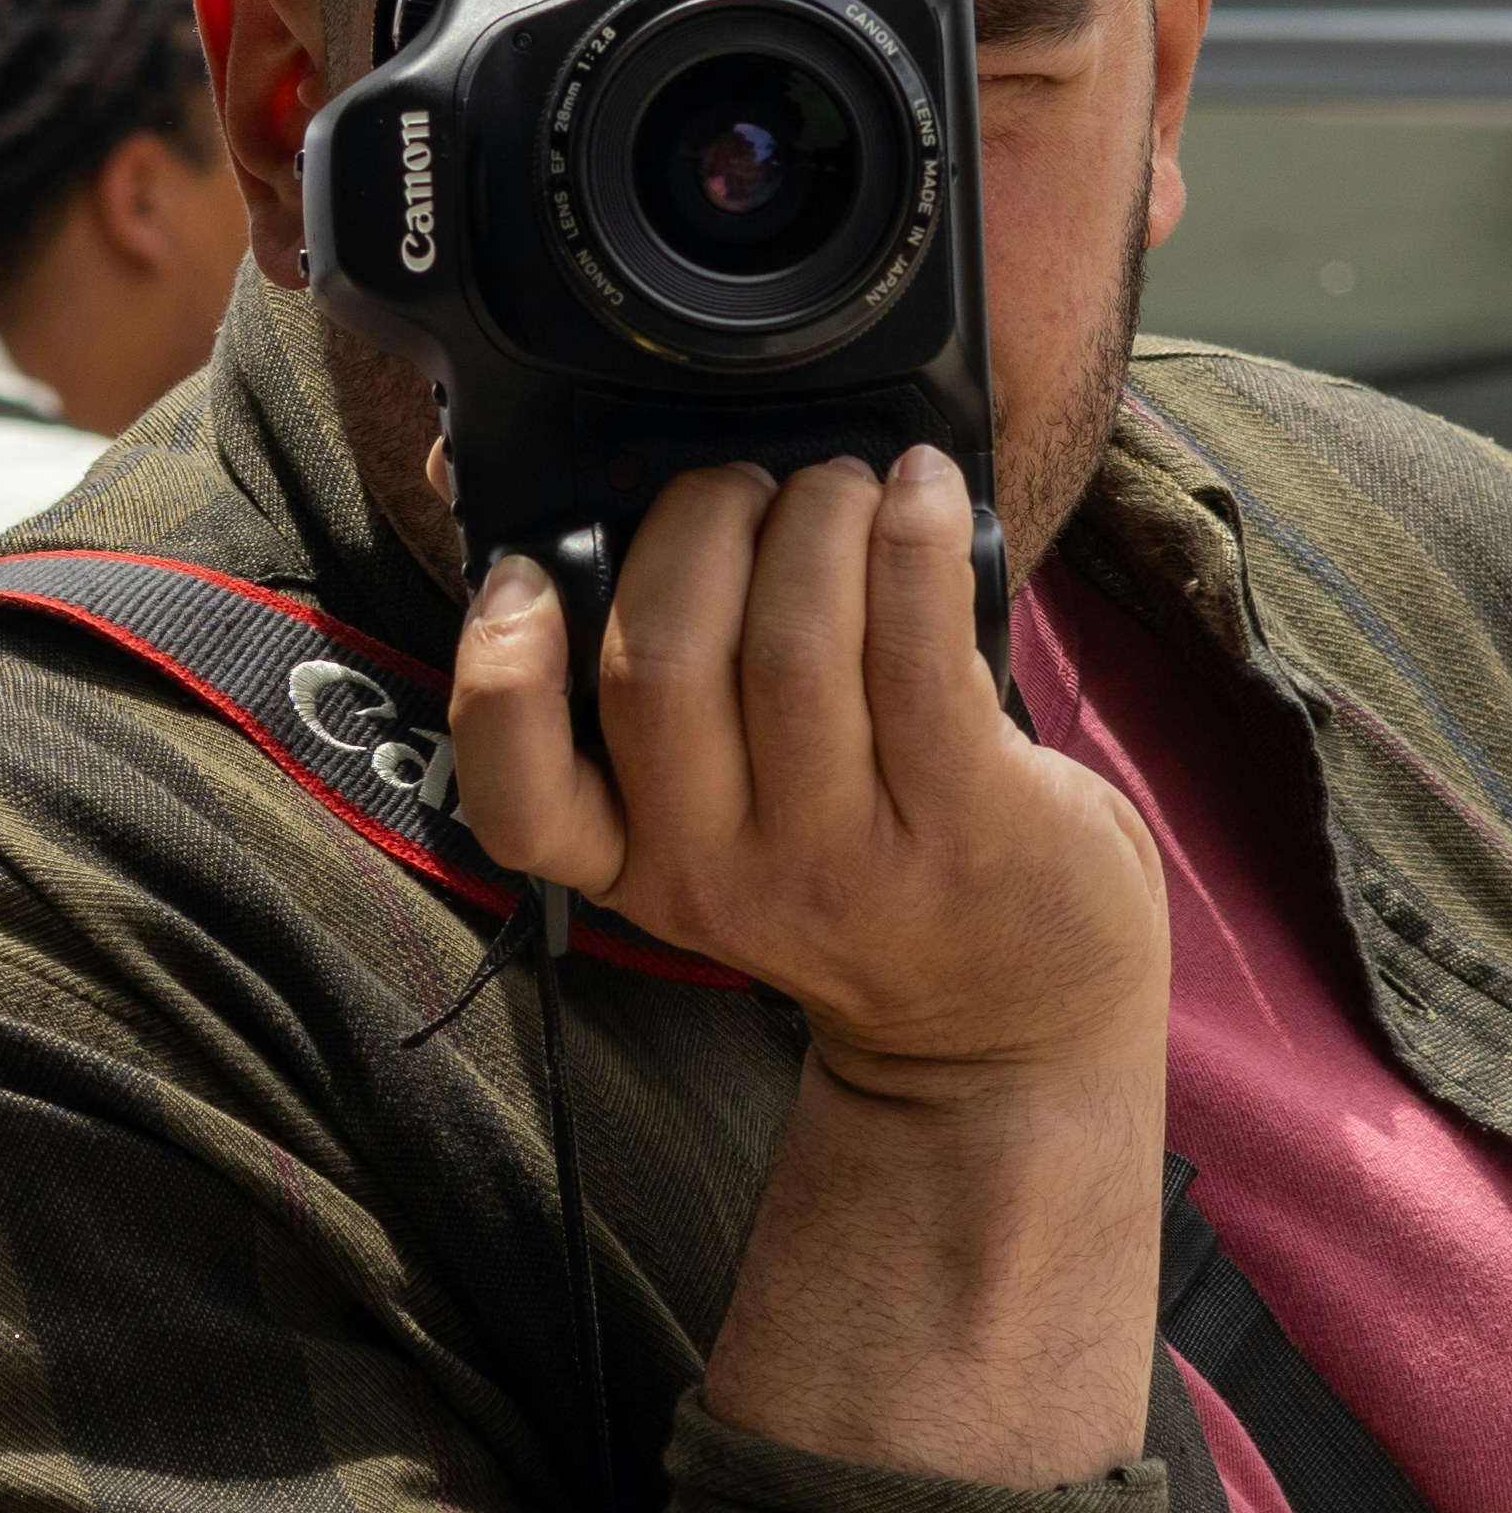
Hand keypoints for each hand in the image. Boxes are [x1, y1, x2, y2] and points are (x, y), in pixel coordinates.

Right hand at [443, 450, 1161, 1104]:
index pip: (519, 801)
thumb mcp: (722, 829)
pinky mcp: (966, 822)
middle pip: (660, 665)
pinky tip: (923, 488)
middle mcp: (723, 874)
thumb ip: (642, 705)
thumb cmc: (857, 878)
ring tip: (841, 488)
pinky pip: (920, 653)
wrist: (1011, 1024)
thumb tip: (509, 515)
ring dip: (816, 518)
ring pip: (792, 644)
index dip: (500, 672)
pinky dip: (912, 544)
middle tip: (745, 488)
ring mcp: (844, 856)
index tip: (524, 572)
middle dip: (696, 526)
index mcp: (637, 865)